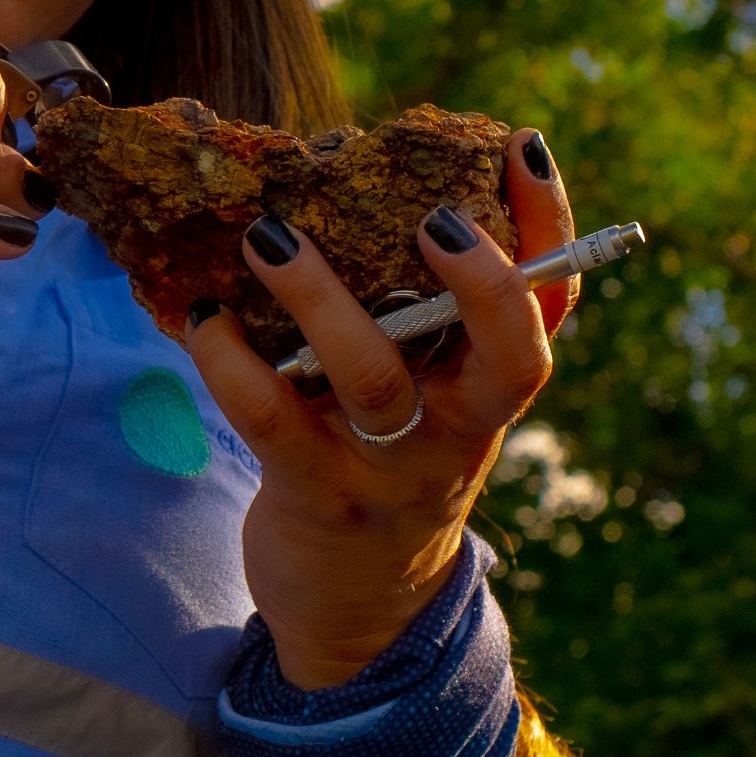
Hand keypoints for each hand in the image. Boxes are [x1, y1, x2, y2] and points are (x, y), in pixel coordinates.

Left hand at [183, 129, 574, 687]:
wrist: (361, 610)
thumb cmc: (395, 462)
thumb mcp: (436, 398)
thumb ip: (436, 317)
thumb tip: (394, 183)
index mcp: (491, 389)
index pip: (549, 305)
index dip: (549, 226)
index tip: (522, 146)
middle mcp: (459, 429)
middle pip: (503, 358)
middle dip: (479, 282)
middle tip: (431, 215)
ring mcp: (391, 469)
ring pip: (375, 379)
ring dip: (320, 300)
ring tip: (270, 237)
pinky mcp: (316, 496)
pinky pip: (273, 421)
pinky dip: (230, 362)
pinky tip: (206, 317)